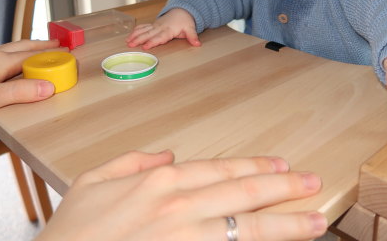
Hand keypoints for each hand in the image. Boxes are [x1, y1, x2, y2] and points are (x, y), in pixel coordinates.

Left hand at [0, 39, 62, 135]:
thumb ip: (18, 93)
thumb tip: (49, 86)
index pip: (32, 55)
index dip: (52, 54)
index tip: (68, 52)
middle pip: (21, 47)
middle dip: (41, 45)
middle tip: (59, 45)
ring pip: (6, 49)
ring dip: (25, 49)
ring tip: (36, 49)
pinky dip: (6, 55)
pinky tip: (2, 60)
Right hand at [37, 151, 327, 240]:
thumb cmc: (69, 232)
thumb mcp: (91, 181)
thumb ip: (131, 162)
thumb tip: (168, 154)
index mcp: (159, 181)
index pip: (221, 170)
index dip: (255, 168)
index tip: (282, 167)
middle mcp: (179, 207)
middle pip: (244, 194)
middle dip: (285, 190)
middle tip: (314, 184)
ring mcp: (185, 240)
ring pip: (248, 230)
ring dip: (286, 226)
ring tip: (316, 222)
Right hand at [126, 8, 200, 49]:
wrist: (181, 11)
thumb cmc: (185, 21)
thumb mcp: (191, 28)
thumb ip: (193, 36)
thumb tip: (197, 44)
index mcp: (169, 30)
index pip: (159, 37)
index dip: (152, 42)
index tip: (145, 46)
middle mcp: (160, 27)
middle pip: (148, 34)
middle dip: (139, 39)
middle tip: (131, 45)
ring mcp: (155, 26)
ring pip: (143, 30)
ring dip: (135, 35)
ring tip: (127, 42)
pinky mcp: (153, 25)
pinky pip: (143, 27)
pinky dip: (135, 31)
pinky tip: (129, 36)